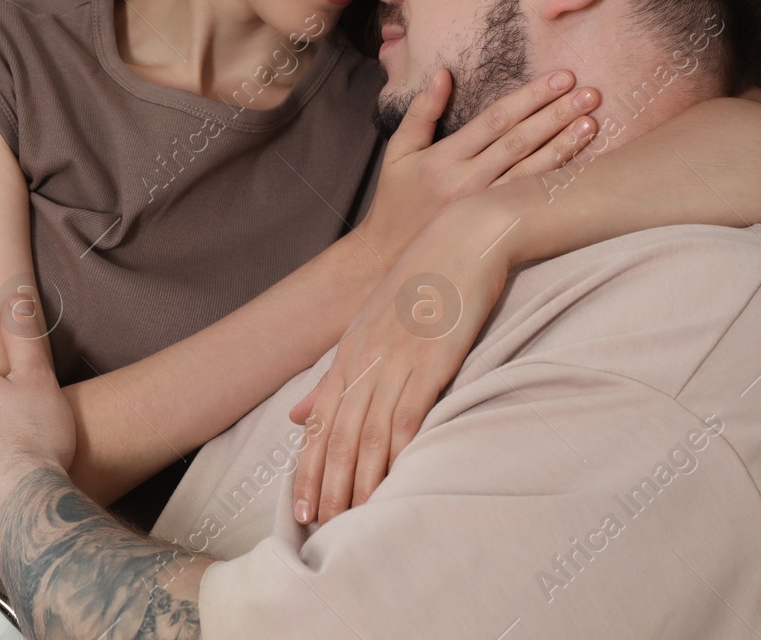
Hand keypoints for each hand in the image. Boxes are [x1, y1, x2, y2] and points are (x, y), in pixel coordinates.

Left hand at [289, 194, 516, 525]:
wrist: (464, 235)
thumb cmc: (424, 278)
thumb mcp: (371, 322)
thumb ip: (337, 371)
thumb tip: (296, 414)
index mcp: (350, 350)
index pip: (319, 421)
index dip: (307, 467)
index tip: (300, 507)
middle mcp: (366, 357)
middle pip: (338, 434)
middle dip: (326, 484)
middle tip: (319, 526)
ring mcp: (398, 359)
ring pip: (368, 432)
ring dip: (358, 480)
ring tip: (351, 520)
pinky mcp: (434, 359)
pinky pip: (409, 415)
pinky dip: (398, 452)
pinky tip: (395, 482)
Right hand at [353, 68, 596, 265]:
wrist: (390, 256)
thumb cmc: (396, 199)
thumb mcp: (398, 151)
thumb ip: (421, 112)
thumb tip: (443, 73)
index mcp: (445, 158)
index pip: (495, 120)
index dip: (529, 97)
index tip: (560, 77)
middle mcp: (468, 181)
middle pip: (519, 141)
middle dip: (555, 114)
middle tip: (589, 93)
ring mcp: (483, 206)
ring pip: (530, 171)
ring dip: (563, 146)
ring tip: (592, 122)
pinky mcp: (494, 225)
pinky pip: (529, 198)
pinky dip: (554, 178)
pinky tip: (579, 162)